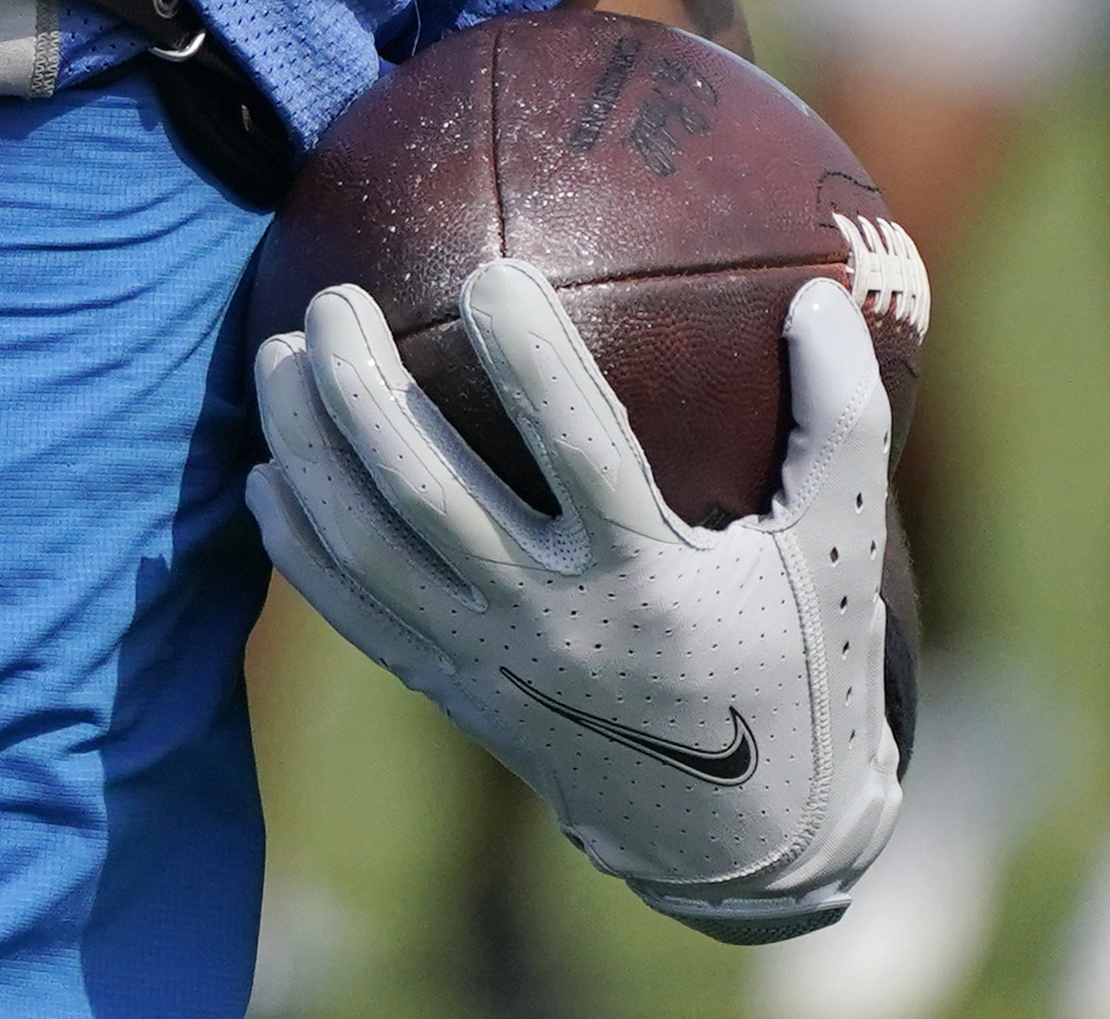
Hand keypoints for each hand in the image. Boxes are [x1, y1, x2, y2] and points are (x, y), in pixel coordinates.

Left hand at [252, 268, 902, 939]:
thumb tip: (818, 286)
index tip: (488, 272)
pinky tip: (269, 471)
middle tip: (331, 298)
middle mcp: (556, 623)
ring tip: (274, 353)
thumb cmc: (802, 666)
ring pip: (366, 550)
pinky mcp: (456, 693)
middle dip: (363, 391)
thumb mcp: (839, 548)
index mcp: (651, 581)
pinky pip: (354, 614)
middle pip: (427, 496)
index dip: (530, 362)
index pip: (580, 452)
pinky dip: (298, 544)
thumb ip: (841, 419)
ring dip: (306, 449)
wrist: (748, 837)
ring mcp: (493, 663)